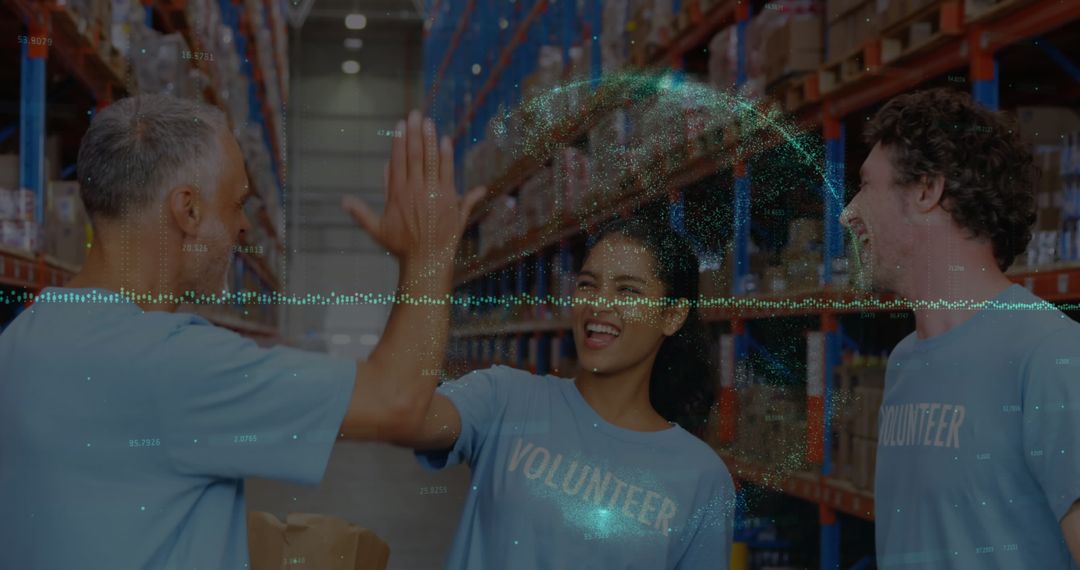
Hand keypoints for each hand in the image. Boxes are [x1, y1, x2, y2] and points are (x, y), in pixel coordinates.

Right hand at [342, 110, 485, 266]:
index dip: (399, 141)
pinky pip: (448, 173)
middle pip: (415, 155)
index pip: (398, 161)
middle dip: (414, 132)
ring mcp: (433, 193)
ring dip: (430, 139)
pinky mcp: (449, 199)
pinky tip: (445, 140)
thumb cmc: (401, 247)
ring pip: (431, 160)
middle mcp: (414, 190)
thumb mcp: (377, 230)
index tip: (400, 124)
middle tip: (415, 113)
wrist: (426, 261)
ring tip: (429, 122)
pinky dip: (447, 156)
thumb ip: (360, 213)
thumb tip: (343, 201)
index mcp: (397, 194)